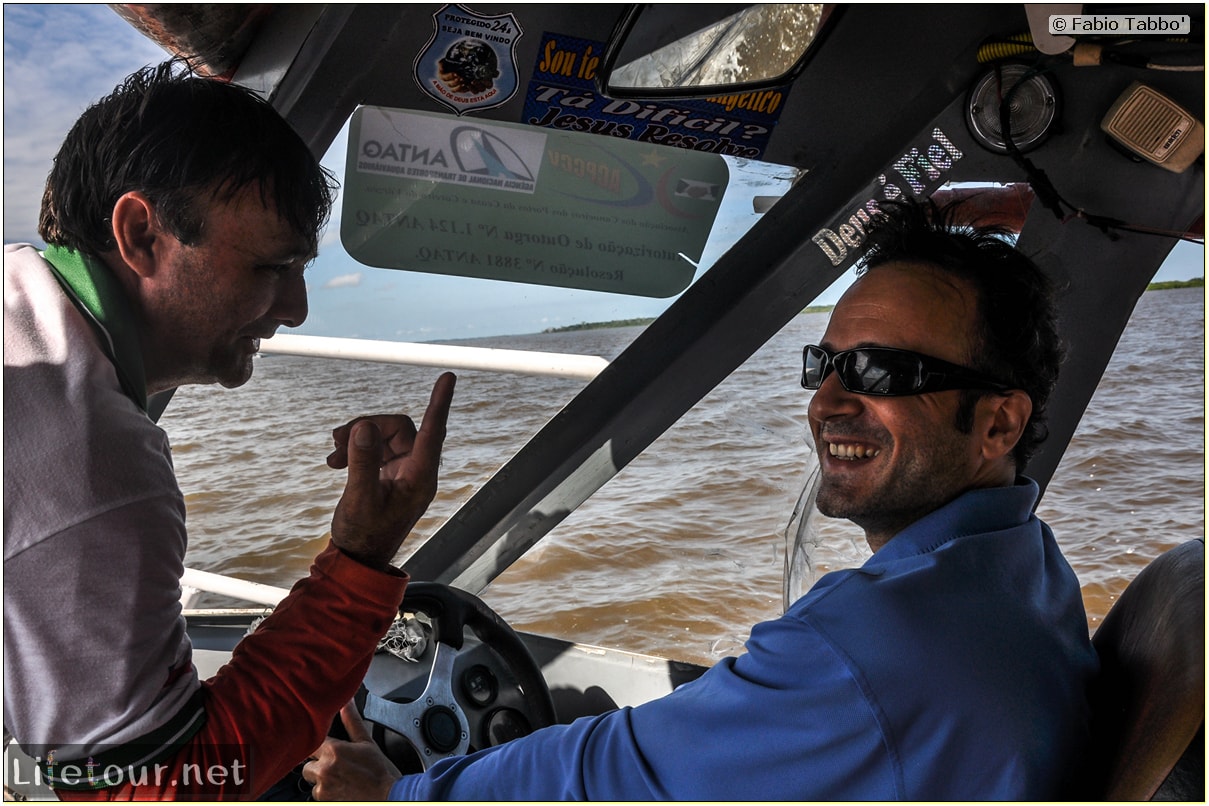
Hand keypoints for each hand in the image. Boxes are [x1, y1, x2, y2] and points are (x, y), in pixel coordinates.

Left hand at [302, 702, 400, 800]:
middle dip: (319, 763)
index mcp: (333, 751)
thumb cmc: (379, 771)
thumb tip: (346, 703)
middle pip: (307, 763)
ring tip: (341, 777)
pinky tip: (341, 787)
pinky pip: (317, 794)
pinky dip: (326, 791)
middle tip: (337, 764)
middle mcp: (324, 769)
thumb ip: (352, 721)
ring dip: (321, 778)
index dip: (319, 744)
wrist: (387, 796)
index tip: (326, 747)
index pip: (311, 742)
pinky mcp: (324, 800)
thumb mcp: (367, 742)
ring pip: (312, 780)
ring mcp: (323, 787)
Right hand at [327, 372, 455, 568]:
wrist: (357, 558)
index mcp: (419, 477)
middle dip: (367, 427)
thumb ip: (362, 463)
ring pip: (383, 435)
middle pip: (399, 427)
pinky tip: (333, 461)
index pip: (432, 431)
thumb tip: (364, 427)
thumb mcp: (359, 499)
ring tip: (331, 455)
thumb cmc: (363, 535)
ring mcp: (402, 472)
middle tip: (336, 438)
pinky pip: (374, 448)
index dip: (439, 403)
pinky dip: (354, 449)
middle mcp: (415, 471)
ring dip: (356, 438)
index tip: (449, 376)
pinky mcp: (388, 474)